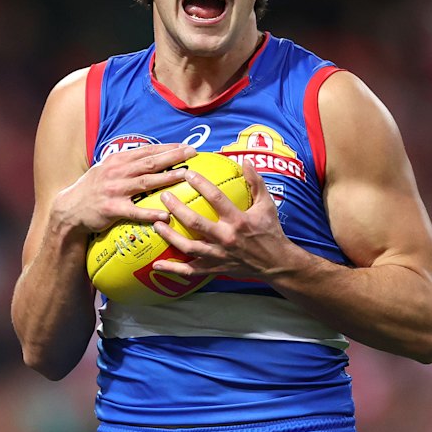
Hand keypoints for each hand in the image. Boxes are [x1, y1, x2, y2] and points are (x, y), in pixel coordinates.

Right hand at [52, 143, 196, 233]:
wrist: (70, 208)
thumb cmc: (94, 189)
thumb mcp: (107, 169)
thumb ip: (127, 163)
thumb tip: (153, 157)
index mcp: (118, 160)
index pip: (147, 150)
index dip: (168, 147)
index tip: (187, 146)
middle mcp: (117, 172)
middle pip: (150, 162)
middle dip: (173, 156)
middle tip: (192, 154)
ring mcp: (114, 190)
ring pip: (145, 182)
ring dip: (167, 178)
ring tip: (185, 176)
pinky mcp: (112, 209)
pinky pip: (134, 211)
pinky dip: (150, 213)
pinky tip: (165, 216)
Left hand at [152, 161, 291, 279]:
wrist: (276, 263)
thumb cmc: (270, 232)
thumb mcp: (267, 205)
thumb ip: (256, 182)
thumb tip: (245, 161)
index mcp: (238, 221)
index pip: (217, 199)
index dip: (201, 184)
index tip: (187, 173)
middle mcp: (226, 238)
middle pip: (196, 223)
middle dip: (177, 209)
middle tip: (164, 196)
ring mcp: (218, 256)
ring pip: (188, 247)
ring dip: (170, 236)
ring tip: (155, 224)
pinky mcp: (214, 269)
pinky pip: (190, 271)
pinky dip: (172, 269)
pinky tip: (156, 265)